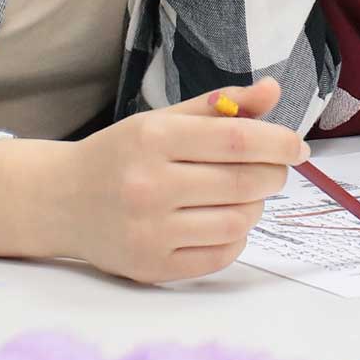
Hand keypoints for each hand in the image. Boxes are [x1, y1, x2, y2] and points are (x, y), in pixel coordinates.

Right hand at [0, 78, 307, 282]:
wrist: (61, 200)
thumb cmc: (121, 155)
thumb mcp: (163, 119)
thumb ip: (220, 105)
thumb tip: (273, 92)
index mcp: (153, 138)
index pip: (238, 140)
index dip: (279, 142)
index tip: (298, 146)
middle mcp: (148, 185)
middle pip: (245, 182)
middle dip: (274, 174)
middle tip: (273, 170)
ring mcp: (149, 230)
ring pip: (239, 221)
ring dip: (255, 206)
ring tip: (242, 194)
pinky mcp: (151, 266)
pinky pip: (221, 255)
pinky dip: (236, 237)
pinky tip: (223, 220)